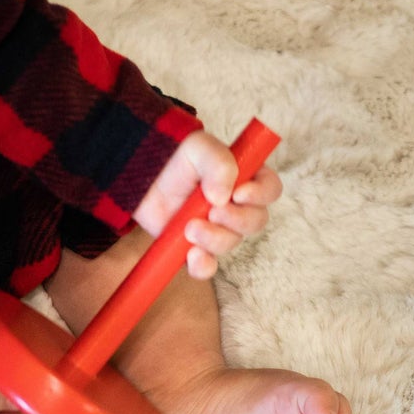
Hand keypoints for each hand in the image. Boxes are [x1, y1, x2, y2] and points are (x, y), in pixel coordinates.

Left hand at [132, 131, 282, 278]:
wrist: (143, 175)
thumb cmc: (177, 157)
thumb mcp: (199, 147)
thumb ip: (218, 163)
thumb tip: (223, 196)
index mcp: (246, 178)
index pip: (270, 189)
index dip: (261, 195)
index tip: (238, 194)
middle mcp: (237, 206)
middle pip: (256, 221)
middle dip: (236, 220)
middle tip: (212, 210)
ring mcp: (218, 228)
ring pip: (231, 243)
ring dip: (213, 238)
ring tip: (189, 226)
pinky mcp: (197, 246)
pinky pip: (208, 267)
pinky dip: (203, 265)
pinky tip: (192, 255)